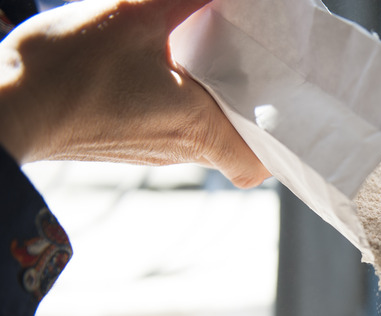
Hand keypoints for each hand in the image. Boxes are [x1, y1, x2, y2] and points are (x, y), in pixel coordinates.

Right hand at [0, 0, 269, 187]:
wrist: (3, 108)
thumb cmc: (66, 72)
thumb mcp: (132, 17)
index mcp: (198, 129)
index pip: (258, 165)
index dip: (278, 144)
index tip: (285, 109)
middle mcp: (180, 150)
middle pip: (236, 141)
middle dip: (251, 106)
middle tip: (256, 66)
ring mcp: (152, 150)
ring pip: (204, 130)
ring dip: (216, 99)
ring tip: (219, 58)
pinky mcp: (127, 142)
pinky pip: (172, 125)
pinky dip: (184, 100)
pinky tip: (172, 66)